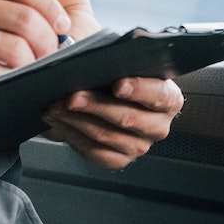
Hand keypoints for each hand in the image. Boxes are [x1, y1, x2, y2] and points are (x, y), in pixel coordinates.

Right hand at [0, 0, 70, 105]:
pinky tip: (10, 82)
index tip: (61, 25)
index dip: (50, 5)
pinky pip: (1, 73)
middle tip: (51, 56)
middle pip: (26, 17)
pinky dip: (14, 81)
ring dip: (34, 65)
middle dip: (48, 41)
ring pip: (18, 48)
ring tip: (30, 71)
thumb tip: (54, 23)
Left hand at [42, 77, 183, 170]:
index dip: (138, 89)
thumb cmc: (121, 76)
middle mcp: (158, 126)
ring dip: (75, 120)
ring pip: (105, 136)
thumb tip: (92, 63)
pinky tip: (57, 121)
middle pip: (127, 118)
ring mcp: (139, 146)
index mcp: (168, 99)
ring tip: (54, 106)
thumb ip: (118, 63)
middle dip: (95, 105)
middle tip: (71, 96)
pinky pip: (93, 152)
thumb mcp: (125, 65)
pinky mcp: (119, 160)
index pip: (158, 95)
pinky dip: (71, 135)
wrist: (114, 99)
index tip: (117, 84)